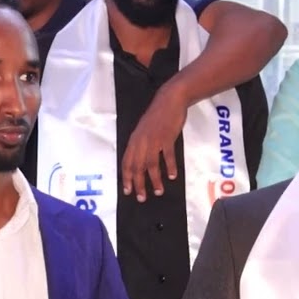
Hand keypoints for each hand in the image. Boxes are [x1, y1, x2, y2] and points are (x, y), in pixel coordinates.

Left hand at [121, 78, 189, 201]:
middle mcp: (141, 141)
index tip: (128, 191)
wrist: (170, 100)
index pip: (127, 162)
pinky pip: (167, 156)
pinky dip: (169, 167)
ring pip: (151, 164)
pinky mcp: (167, 138)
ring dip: (154, 180)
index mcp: (134, 140)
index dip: (127, 178)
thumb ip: (141, 144)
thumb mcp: (144, 130)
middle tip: (142, 197)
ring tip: (158, 191)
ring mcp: (154, 140)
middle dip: (138, 184)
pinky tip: (172, 176)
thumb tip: (140, 160)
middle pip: (137, 167)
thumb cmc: (158, 115)